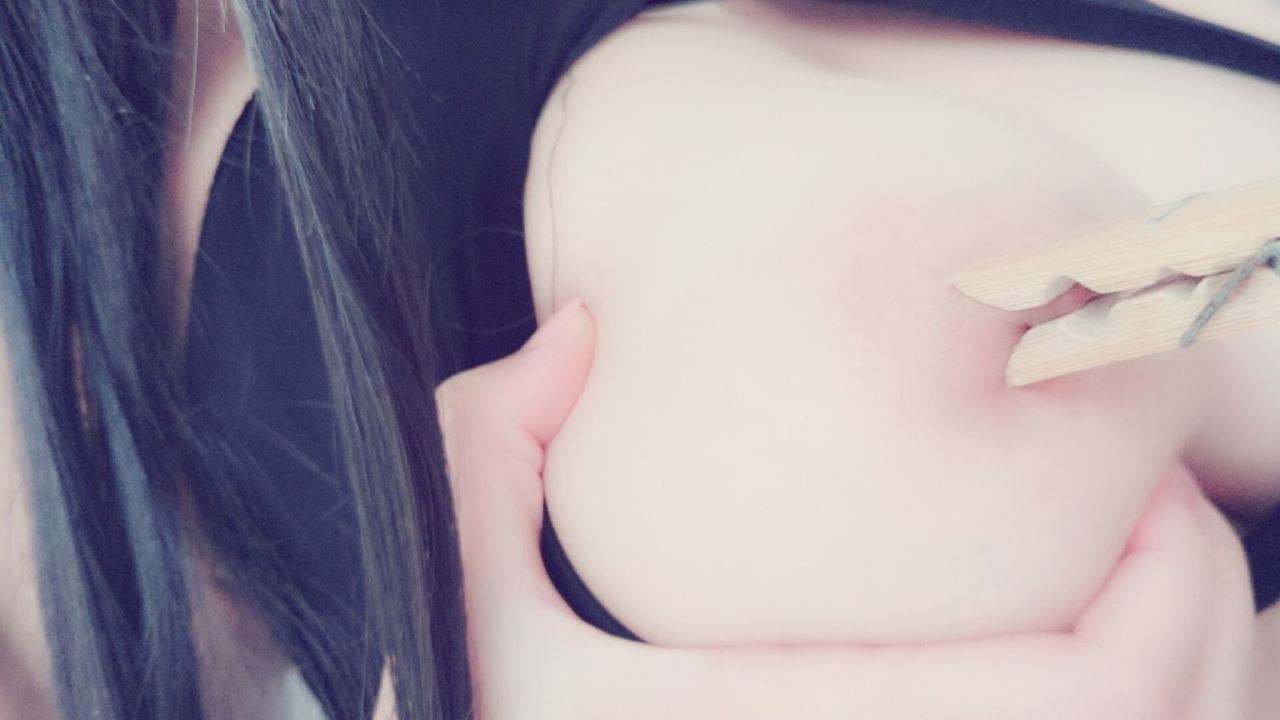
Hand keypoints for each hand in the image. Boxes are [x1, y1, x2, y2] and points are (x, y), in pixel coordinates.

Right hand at [436, 299, 1253, 719]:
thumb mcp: (461, 600)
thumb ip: (494, 454)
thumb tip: (578, 329)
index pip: (1079, 698)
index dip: (1166, 590)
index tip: (1146, 484)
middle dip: (1208, 613)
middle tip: (1170, 510)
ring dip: (1205, 671)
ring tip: (1157, 575)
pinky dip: (1163, 718)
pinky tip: (1108, 662)